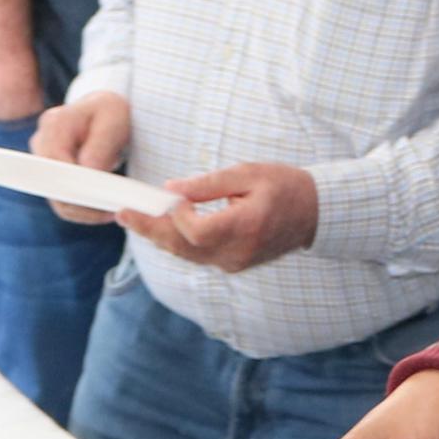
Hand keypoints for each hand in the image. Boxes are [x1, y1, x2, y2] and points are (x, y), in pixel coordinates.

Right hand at [31, 93, 133, 222]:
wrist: (104, 113)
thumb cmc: (110, 112)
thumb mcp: (113, 120)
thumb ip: (100, 145)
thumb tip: (88, 172)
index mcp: (55, 124)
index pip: (55, 161)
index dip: (74, 182)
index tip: (99, 196)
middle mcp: (41, 141)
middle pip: (50, 183)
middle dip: (80, 202)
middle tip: (109, 210)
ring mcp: (42, 159)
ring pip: (55, 197)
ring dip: (82, 210)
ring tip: (109, 211)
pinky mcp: (50, 175)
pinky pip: (61, 200)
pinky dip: (81, 209)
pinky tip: (102, 210)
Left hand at [134, 162, 318, 271]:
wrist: (315, 213)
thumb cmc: (284, 186)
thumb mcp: (248, 174)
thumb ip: (208, 183)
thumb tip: (172, 189)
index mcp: (245, 226)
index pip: (197, 231)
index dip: (177, 216)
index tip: (170, 197)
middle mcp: (238, 252)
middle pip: (184, 248)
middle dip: (151, 230)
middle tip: (123, 213)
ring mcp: (236, 262)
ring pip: (187, 255)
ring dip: (159, 237)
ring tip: (133, 220)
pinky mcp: (233, 264)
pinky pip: (198, 256)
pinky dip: (177, 243)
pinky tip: (161, 228)